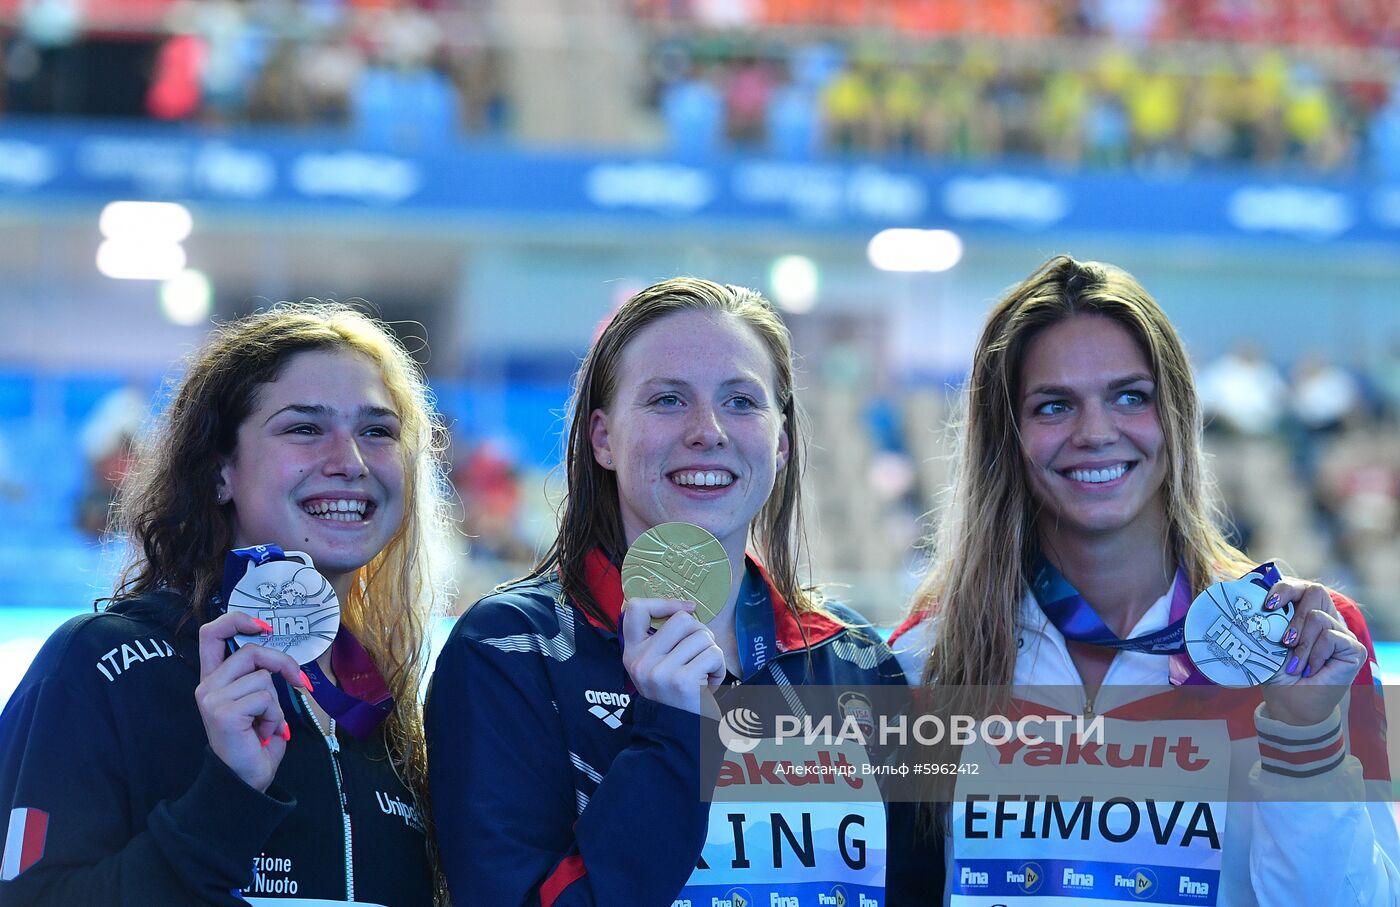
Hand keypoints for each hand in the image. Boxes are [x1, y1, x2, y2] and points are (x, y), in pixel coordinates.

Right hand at [195, 612, 310, 791]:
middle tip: (299, 682)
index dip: (237, 620)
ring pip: (263, 677)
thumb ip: (259, 677)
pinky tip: (262, 733)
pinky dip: (274, 716)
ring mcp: (212, 698)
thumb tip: (283, 660)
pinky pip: (266, 698)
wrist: (244, 782)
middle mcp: (207, 686)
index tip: (264, 626)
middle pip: (250, 651)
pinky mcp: (224, 712)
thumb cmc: (254, 743)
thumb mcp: (257, 703)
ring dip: (276, 703)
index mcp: (213, 680)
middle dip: (282, 663)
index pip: (211, 634)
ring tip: (265, 724)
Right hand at [620, 598, 725, 716]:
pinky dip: (719, 668)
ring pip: (702, 636)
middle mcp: (641, 660)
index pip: (635, 609)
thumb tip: (687, 608)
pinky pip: (713, 655)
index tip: (686, 608)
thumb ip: (663, 641)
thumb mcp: (657, 667)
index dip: (664, 602)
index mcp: (632, 653)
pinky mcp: (682, 680)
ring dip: (712, 654)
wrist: (679, 737)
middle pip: (682, 619)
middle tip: (700, 657)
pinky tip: (710, 685)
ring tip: (704, 674)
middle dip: (701, 634)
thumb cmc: (676, 697)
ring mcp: (660, 670)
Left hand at [1261, 580, 1365, 726]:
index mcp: (1301, 611)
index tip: (1267, 605)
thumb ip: (1263, 622)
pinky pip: (1331, 636)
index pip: (1298, 586)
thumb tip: (1249, 604)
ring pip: (1318, 617)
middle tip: (1283, 641)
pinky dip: (1315, 654)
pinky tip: (1311, 670)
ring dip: (1302, 644)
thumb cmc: (1275, 673)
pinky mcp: (1353, 648)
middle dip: (1293, 617)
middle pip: (1315, 591)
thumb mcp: (1264, 644)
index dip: (1284, 588)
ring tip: (1295, 665)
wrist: (1289, 704)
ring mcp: (1341, 631)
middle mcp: (1324, 617)